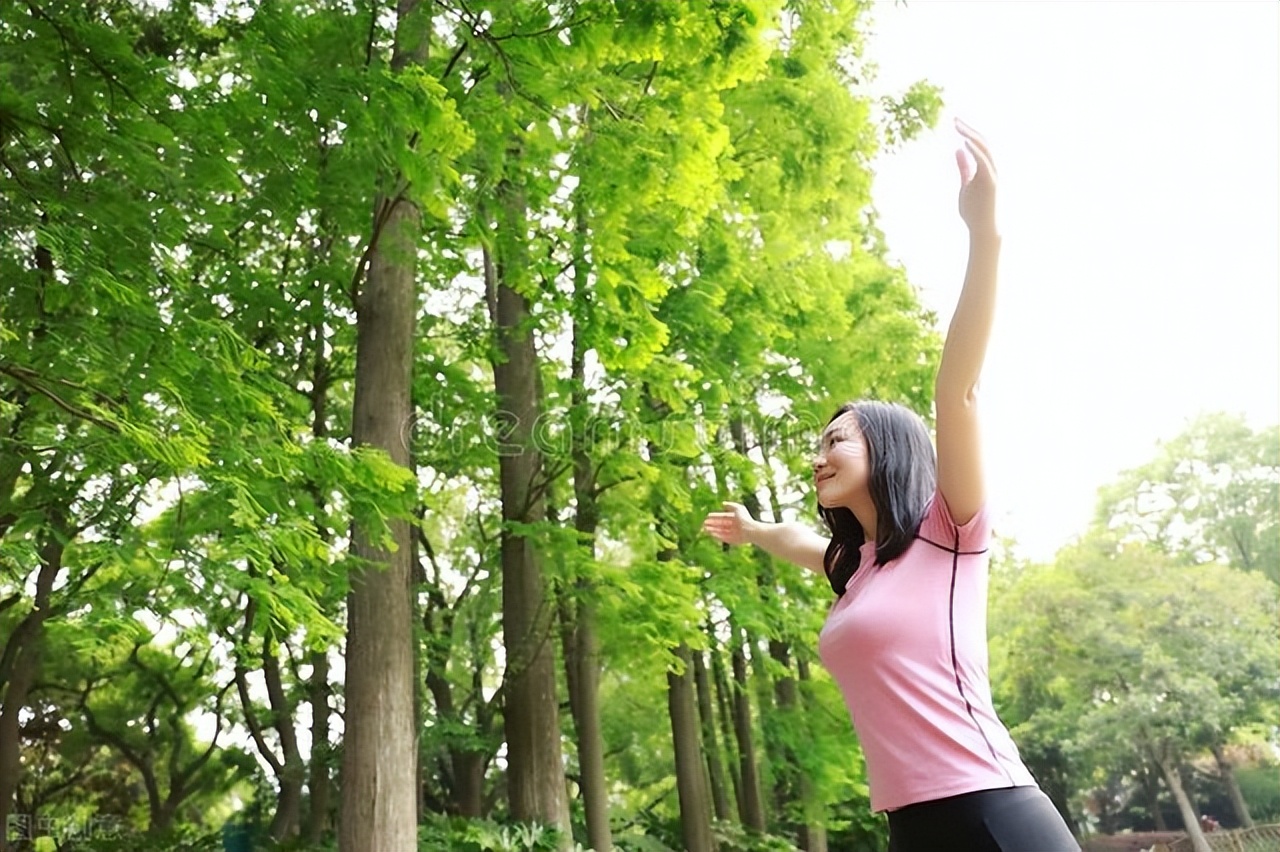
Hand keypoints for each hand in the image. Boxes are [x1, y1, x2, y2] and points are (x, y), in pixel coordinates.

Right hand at [701, 502, 756, 546]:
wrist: (750, 530)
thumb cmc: (744, 518)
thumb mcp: (738, 508)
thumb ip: (730, 505)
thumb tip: (723, 503)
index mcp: (736, 518)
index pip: (723, 517)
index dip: (715, 516)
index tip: (707, 516)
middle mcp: (734, 526)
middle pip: (721, 525)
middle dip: (712, 524)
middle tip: (704, 523)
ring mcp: (734, 533)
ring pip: (721, 531)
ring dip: (713, 530)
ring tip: (705, 529)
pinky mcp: (733, 540)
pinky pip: (723, 538)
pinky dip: (717, 535)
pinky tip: (711, 533)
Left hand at [955, 118, 997, 236]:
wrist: (982, 228)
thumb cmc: (975, 209)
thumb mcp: (966, 184)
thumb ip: (964, 167)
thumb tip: (958, 150)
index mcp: (985, 168)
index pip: (979, 145)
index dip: (968, 132)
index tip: (955, 123)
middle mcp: (991, 168)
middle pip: (983, 143)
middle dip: (969, 130)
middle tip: (954, 119)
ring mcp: (992, 175)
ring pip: (985, 150)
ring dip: (971, 136)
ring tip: (958, 126)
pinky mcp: (991, 183)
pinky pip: (984, 163)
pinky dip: (976, 152)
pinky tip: (965, 143)